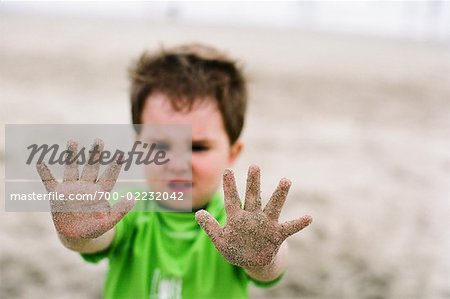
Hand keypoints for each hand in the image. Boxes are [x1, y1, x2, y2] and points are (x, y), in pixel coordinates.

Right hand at [37, 139, 133, 238]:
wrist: (76, 235)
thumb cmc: (95, 227)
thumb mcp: (109, 221)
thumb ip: (120, 210)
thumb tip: (133, 198)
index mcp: (100, 192)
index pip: (109, 176)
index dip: (115, 166)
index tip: (121, 154)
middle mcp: (86, 186)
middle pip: (91, 167)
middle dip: (95, 155)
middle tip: (99, 140)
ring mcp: (71, 189)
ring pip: (72, 169)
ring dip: (71, 156)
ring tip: (72, 142)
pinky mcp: (57, 195)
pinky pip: (49, 181)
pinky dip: (44, 172)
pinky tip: (40, 161)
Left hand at [195, 165, 311, 267]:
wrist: (252, 262)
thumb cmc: (235, 248)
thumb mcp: (220, 240)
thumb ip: (210, 227)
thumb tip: (197, 213)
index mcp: (237, 218)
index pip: (232, 200)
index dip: (229, 186)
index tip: (227, 171)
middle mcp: (252, 217)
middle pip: (253, 197)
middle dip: (253, 183)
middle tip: (254, 167)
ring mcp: (266, 224)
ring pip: (273, 206)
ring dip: (279, 195)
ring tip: (286, 180)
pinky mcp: (277, 234)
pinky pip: (289, 228)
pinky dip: (299, 223)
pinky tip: (309, 217)